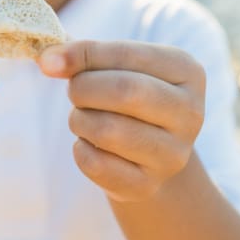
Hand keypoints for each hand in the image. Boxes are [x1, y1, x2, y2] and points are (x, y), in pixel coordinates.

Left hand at [37, 41, 205, 202]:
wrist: (151, 153)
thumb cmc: (129, 98)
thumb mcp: (117, 67)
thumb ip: (84, 56)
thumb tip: (48, 61)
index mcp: (187, 71)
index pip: (127, 54)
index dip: (83, 55)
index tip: (49, 61)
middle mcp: (190, 113)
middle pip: (125, 91)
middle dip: (83, 89)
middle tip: (74, 93)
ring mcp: (173, 154)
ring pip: (107, 130)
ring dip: (79, 120)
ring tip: (83, 118)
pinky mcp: (148, 185)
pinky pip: (96, 164)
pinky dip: (80, 150)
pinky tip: (89, 145)